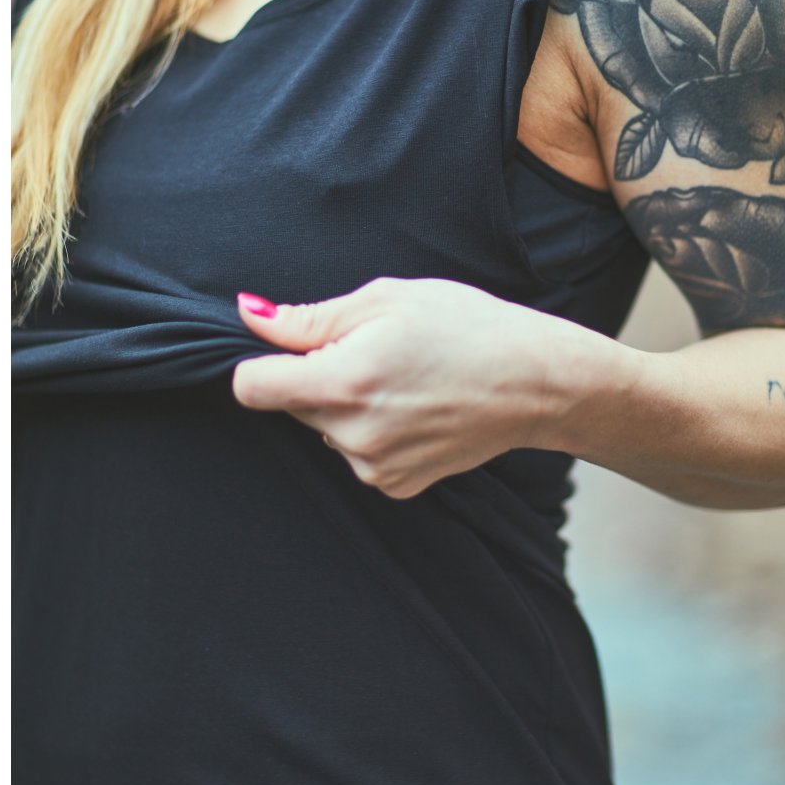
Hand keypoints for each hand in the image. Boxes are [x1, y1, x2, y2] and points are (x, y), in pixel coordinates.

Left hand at [232, 277, 572, 498]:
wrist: (535, 381)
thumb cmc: (466, 326)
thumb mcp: (387, 300)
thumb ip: (309, 318)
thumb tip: (249, 316)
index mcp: (343, 382)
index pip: (251, 386)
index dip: (264, 359)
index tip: (298, 345)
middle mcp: (352, 435)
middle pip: (290, 405)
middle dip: (316, 375)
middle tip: (374, 350)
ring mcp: (375, 467)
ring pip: (325, 427)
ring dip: (346, 403)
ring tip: (404, 376)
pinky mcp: (396, 485)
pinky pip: (358, 452)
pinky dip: (373, 430)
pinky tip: (415, 406)